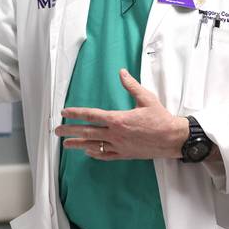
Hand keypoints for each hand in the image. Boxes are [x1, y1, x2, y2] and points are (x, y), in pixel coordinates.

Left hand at [56, 69, 188, 160]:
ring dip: (78, 144)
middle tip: (57, 130)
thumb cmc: (160, 118)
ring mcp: (119, 146)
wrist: (171, 138)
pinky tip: (88, 152)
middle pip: (87, 132)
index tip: (65, 112)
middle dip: (70, 131)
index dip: (77, 113)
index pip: (92, 115)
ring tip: (66, 145)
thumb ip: (131, 86)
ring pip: (94, 145)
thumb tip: (122, 73)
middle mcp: (116, 134)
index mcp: (118, 119)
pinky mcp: (125, 154)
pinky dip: (95, 154)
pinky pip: (106, 155)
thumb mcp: (146, 98)